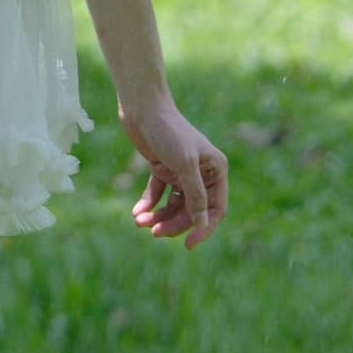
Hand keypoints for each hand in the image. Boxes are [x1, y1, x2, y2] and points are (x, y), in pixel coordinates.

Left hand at [121, 99, 227, 249]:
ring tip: (140, 222)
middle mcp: (202, 172)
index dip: (203, 229)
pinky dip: (149, 204)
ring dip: (158, 216)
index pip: (215, 209)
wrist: (142, 107)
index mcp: (216, 170)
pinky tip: (137, 213)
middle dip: (174, 224)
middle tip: (153, 232)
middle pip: (192, 211)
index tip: (188, 245)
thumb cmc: (167, 131)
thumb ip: (195, 195)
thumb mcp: (184, 164)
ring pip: (174, 205)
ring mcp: (181, 171)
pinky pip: (158, 194)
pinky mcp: (162, 168)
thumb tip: (202, 224)